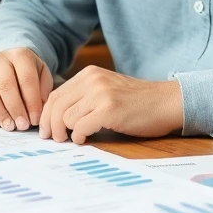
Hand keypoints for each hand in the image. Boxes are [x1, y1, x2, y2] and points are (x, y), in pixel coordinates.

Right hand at [0, 48, 51, 131]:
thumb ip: (44, 89)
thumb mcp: (41, 74)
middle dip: (15, 109)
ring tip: (9, 126)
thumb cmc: (27, 73)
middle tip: (23, 125)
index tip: (35, 119)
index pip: (26, 79)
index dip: (32, 101)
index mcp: (20, 55)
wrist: (6, 63)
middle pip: (5, 85)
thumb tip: (40, 108)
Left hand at [39, 66, 182, 143]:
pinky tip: (83, 139)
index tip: (45, 129)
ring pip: (66, 116)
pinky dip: (78, 136)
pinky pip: (80, 126)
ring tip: (71, 139)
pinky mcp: (109, 109)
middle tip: (52, 138)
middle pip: (56, 105)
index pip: (56, 94)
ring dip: (65, 132)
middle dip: (49, 125)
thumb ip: (85, 97)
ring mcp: (100, 94)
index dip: (46, 114)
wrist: (167, 102)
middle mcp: (92, 80)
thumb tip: (57, 116)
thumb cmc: (138, 102)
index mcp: (89, 74)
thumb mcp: (107, 90)